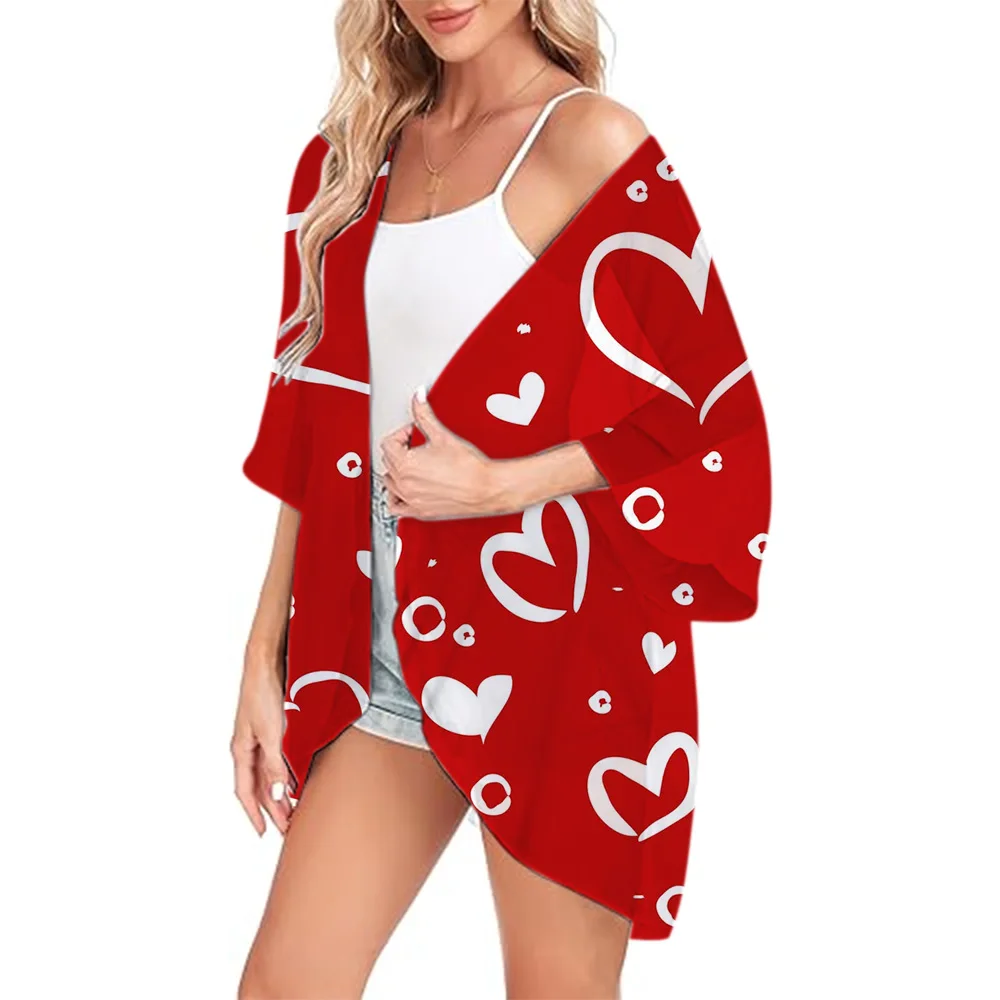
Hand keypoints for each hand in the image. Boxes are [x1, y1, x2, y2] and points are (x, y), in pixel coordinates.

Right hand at [230, 643, 292, 835]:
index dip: (255, 813)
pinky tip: (296, 777)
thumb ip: (275, 764)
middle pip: (259, 786)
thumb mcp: (271, 734)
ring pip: (268, 773)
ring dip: (279, 791)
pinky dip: (285, 772)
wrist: (266, 663)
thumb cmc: (263, 694)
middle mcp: (248, 746)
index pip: (245, 791)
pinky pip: (277, 758)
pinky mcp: (273, 726)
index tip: (264, 832)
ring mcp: (259, 736)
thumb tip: (278, 794)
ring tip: (294, 808)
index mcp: (241, 750)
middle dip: (272, 808)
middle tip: (287, 827)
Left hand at [380, 388, 507, 519]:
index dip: (401, 433)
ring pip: (390, 483)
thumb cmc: (468, 467)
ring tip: (414, 464)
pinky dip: (396, 497)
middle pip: (388, 461)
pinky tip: (406, 489)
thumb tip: (418, 397)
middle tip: (417, 445)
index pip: (388, 443)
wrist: (486, 488)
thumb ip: (424, 414)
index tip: (414, 433)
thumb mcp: (442, 435)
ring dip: (397, 471)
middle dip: (400, 450)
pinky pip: (396, 507)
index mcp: (405, 464)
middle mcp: (404, 484)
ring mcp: (411, 500)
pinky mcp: (420, 511)